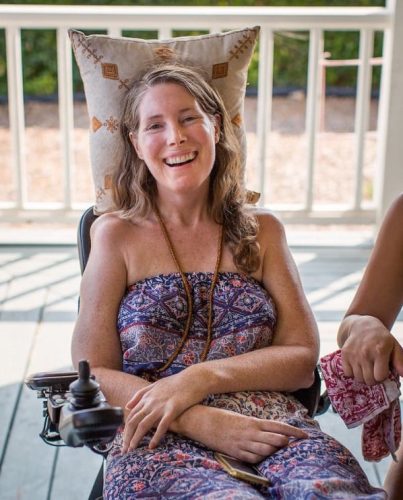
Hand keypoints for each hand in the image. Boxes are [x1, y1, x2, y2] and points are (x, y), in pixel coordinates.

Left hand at [122, 367, 206, 452]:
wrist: (195, 378)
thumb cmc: (177, 382)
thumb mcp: (156, 385)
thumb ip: (140, 395)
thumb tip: (127, 406)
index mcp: (147, 396)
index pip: (131, 415)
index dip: (125, 430)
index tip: (124, 440)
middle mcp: (151, 401)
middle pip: (134, 421)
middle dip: (127, 437)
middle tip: (124, 451)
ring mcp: (161, 405)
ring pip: (144, 425)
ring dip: (136, 439)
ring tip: (132, 450)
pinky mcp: (173, 409)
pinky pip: (161, 426)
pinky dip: (155, 437)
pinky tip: (152, 446)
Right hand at [179, 406, 307, 463]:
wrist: (201, 421)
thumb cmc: (220, 417)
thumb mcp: (240, 417)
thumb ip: (254, 425)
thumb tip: (269, 431)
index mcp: (252, 421)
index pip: (279, 426)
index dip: (294, 432)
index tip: (305, 435)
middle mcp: (250, 433)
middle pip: (275, 440)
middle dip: (285, 442)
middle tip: (293, 443)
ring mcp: (242, 444)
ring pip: (266, 450)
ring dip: (274, 450)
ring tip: (280, 448)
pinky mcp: (235, 452)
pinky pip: (253, 458)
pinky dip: (261, 457)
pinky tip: (264, 456)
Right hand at [341, 315, 397, 384]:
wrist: (362, 326)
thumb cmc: (381, 339)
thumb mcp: (394, 346)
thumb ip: (400, 361)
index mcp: (380, 351)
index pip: (380, 377)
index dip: (382, 377)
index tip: (383, 371)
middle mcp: (365, 353)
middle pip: (369, 380)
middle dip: (373, 379)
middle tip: (375, 371)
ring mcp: (353, 354)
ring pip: (358, 378)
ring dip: (363, 376)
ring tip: (366, 368)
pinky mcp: (344, 354)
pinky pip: (348, 373)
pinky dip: (352, 372)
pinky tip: (357, 366)